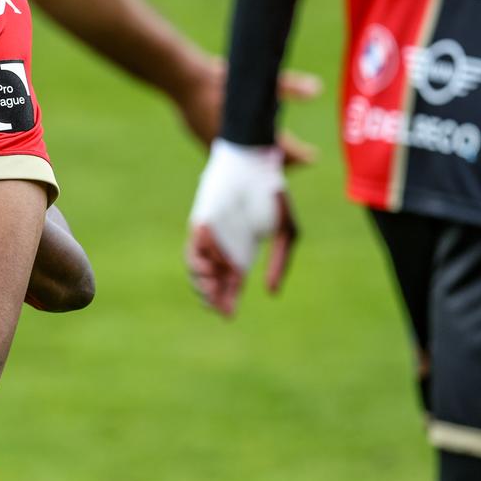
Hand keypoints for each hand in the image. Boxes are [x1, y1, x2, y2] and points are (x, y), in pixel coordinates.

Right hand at [173, 55, 321, 165]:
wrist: (182, 80)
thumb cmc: (218, 79)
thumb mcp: (257, 81)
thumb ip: (288, 87)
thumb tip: (317, 90)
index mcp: (251, 134)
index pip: (283, 151)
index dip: (300, 155)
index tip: (312, 157)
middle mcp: (237, 147)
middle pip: (266, 163)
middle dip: (281, 162)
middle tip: (296, 160)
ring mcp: (218, 147)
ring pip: (247, 162)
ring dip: (261, 161)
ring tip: (274, 158)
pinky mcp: (205, 142)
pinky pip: (230, 156)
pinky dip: (243, 156)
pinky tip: (246, 150)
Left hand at [186, 140, 297, 316]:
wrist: (256, 164)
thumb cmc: (271, 195)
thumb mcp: (286, 232)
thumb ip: (279, 262)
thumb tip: (270, 292)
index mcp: (242, 254)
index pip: (230, 285)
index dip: (228, 301)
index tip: (228, 316)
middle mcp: (223, 249)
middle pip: (211, 283)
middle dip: (213, 298)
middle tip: (219, 306)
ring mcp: (210, 237)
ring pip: (197, 269)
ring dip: (204, 282)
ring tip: (216, 283)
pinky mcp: (200, 223)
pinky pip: (195, 247)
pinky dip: (201, 259)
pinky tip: (216, 261)